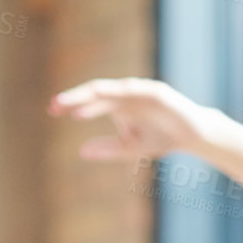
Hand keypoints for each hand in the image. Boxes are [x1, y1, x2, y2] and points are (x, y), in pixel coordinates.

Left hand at [49, 78, 218, 161]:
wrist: (192, 135)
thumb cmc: (160, 140)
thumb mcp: (130, 148)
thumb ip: (108, 149)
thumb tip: (81, 151)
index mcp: (117, 105)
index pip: (89, 102)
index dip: (71, 105)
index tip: (51, 110)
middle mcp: (125, 95)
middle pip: (94, 94)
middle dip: (74, 99)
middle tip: (53, 106)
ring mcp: (140, 91)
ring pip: (111, 90)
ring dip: (91, 97)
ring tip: (71, 107)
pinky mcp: (155, 91)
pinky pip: (133, 90)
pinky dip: (117, 93)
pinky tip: (102, 96)